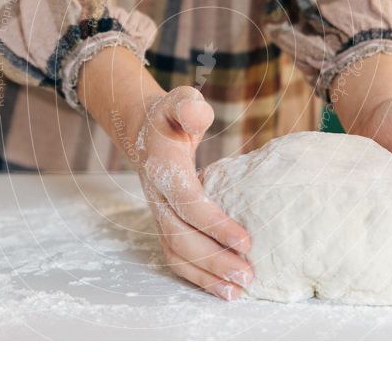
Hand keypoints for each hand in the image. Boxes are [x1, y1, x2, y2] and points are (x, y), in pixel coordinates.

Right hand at [134, 86, 252, 299]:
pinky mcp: (165, 224)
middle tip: (248, 274)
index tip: (247, 241)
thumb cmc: (170, 117)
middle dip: (214, 259)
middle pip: (181, 236)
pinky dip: (197, 276)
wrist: (143, 132)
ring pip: (175, 252)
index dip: (215, 224)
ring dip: (205, 276)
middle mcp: (156, 195)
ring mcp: (158, 213)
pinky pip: (176, 256)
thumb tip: (200, 117)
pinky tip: (223, 288)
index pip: (187, 201)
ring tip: (238, 291)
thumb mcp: (178, 100)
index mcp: (162, 166)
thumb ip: (188, 106)